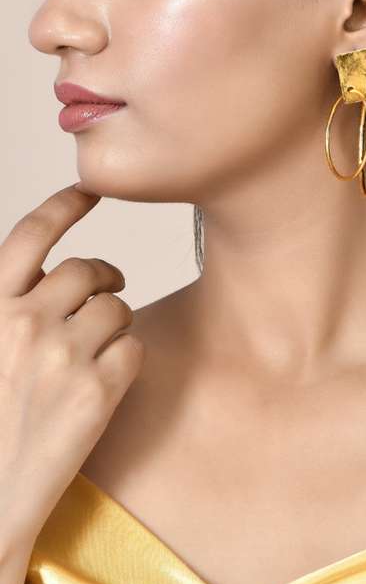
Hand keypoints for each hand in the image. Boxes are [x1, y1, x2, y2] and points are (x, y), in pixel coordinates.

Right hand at [0, 184, 144, 542]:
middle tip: (106, 291)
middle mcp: (22, 323)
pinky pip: (134, 346)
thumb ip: (8, 305)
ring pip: (119, 306)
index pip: (31, 234)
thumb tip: (44, 273)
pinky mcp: (96, 393)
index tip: (89, 190)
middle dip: (104, 277)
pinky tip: (105, 380)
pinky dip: (128, 357)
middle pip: (88, 269)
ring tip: (97, 347)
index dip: (65, 204)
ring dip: (116, 320)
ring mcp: (61, 357)